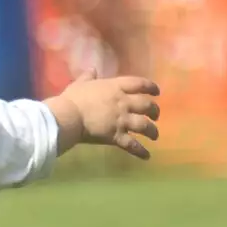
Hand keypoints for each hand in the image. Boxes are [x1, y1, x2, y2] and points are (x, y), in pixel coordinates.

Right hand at [45, 73, 161, 158]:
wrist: (69, 116)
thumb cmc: (73, 98)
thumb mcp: (80, 83)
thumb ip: (88, 76)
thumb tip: (92, 69)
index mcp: (115, 87)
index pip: (139, 84)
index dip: (151, 87)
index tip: (157, 92)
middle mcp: (123, 103)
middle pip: (146, 105)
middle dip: (154, 110)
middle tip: (156, 115)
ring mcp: (121, 120)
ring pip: (144, 125)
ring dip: (152, 130)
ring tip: (155, 135)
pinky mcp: (116, 136)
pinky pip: (132, 145)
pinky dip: (141, 151)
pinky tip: (147, 156)